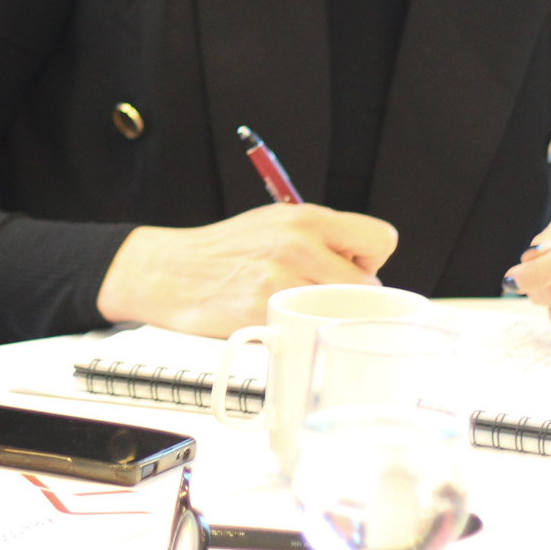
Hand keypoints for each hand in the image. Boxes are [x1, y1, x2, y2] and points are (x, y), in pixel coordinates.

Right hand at [96, 203, 398, 336]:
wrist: (169, 271)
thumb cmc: (224, 250)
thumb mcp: (275, 222)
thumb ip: (320, 236)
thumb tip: (364, 265)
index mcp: (305, 218)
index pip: (381, 239)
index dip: (369, 260)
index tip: (347, 269)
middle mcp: (297, 244)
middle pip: (368, 284)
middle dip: (349, 295)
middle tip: (316, 295)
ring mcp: (281, 279)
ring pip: (342, 311)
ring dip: (325, 316)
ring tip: (295, 309)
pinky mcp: (264, 312)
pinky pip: (308, 329)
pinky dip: (297, 331)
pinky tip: (275, 320)